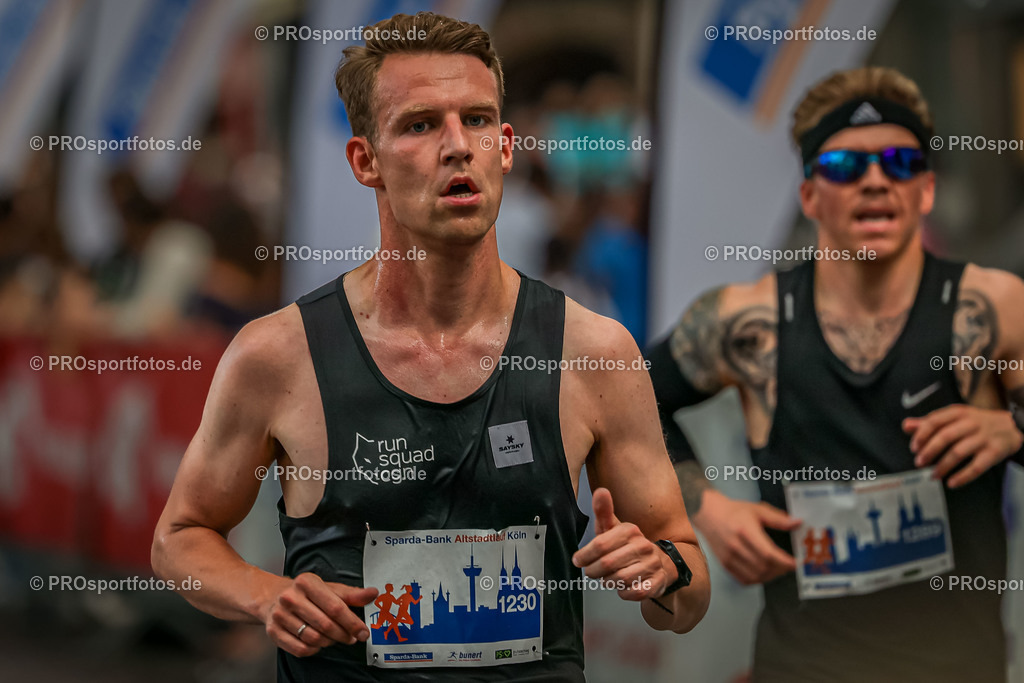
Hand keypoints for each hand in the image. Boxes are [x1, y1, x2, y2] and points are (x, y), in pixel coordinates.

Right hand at [262, 573, 378, 656]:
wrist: (273, 595)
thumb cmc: (305, 592)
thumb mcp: (329, 588)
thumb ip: (351, 594)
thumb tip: (372, 593)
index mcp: (307, 582)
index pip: (335, 607)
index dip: (352, 623)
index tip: (363, 632)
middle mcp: (291, 597)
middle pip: (325, 625)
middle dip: (343, 635)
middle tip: (352, 638)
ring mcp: (280, 615)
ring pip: (313, 638)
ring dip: (330, 642)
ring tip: (335, 638)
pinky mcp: (273, 631)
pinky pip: (300, 649)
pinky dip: (314, 649)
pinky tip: (319, 642)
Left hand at [571, 488, 667, 599]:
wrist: (659, 563)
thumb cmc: (629, 546)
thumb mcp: (614, 528)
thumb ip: (603, 511)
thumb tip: (600, 491)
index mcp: (630, 531)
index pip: (600, 544)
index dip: (584, 555)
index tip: (578, 560)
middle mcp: (643, 546)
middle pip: (607, 564)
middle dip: (594, 571)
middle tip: (591, 571)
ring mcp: (652, 565)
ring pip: (618, 579)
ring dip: (608, 581)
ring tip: (608, 576)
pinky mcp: (656, 582)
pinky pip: (632, 592)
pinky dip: (623, 592)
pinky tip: (623, 585)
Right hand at [692, 490, 798, 585]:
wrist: (708, 514)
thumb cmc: (733, 511)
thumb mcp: (757, 510)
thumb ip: (778, 519)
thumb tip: (797, 523)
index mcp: (745, 531)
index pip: (768, 553)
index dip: (784, 561)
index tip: (795, 563)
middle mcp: (735, 546)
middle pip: (763, 567)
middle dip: (781, 569)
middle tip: (788, 565)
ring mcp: (729, 557)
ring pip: (755, 576)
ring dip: (771, 576)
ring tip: (778, 569)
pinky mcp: (725, 564)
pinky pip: (744, 580)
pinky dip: (757, 580)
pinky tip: (764, 573)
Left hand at [904, 404, 1022, 487]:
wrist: (1011, 427)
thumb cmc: (975, 423)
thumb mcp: (954, 417)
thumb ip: (929, 422)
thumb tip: (906, 425)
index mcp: (958, 413)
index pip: (935, 421)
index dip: (921, 435)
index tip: (913, 448)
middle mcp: (971, 423)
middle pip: (945, 436)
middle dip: (929, 451)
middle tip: (918, 463)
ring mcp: (983, 438)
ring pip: (959, 452)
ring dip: (943, 466)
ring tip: (932, 475)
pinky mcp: (994, 452)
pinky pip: (977, 467)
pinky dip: (963, 476)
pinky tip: (951, 483)